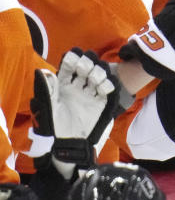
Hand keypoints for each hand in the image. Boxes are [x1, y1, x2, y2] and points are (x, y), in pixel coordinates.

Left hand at [32, 49, 118, 176]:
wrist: (68, 142)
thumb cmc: (54, 125)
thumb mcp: (48, 106)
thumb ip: (47, 88)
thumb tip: (42, 71)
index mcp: (61, 85)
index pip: (68, 66)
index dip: (72, 59)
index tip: (74, 57)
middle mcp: (76, 87)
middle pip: (85, 67)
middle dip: (87, 64)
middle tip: (85, 69)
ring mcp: (89, 94)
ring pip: (97, 76)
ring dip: (98, 73)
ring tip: (95, 79)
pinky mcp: (100, 103)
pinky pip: (107, 90)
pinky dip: (108, 85)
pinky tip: (103, 88)